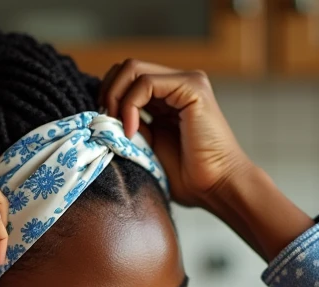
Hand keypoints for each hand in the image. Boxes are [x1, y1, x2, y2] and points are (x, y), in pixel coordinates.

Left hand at [98, 60, 250, 209]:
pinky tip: (132, 131)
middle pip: (126, 67)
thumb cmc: (188, 177)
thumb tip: (102, 114)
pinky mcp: (192, 87)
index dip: (108, 97)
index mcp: (167, 97)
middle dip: (108, 93)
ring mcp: (186, 82)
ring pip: (132, 69)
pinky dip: (129, 105)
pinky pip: (145, 83)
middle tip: (106, 125)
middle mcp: (177, 84)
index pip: (125, 78)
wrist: (216, 187)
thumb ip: (131, 126)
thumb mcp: (147, 147)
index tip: (103, 128)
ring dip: (115, 98)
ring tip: (119, 129)